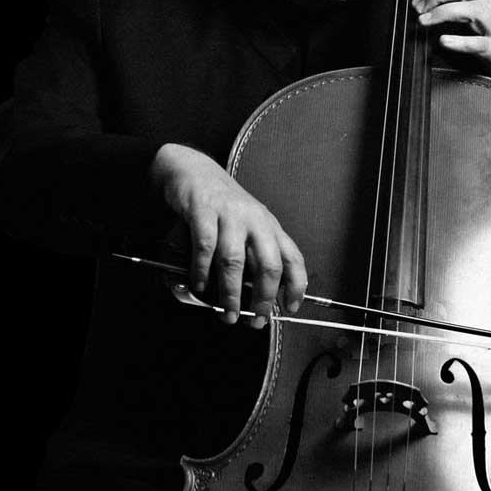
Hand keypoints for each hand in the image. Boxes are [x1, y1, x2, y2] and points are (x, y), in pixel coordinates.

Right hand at [149, 143, 307, 326]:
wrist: (193, 170)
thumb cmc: (221, 206)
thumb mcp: (246, 226)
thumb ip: (250, 256)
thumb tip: (250, 297)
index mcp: (270, 226)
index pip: (293, 257)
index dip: (297, 285)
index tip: (292, 307)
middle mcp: (255, 219)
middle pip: (268, 264)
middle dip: (264, 298)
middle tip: (256, 320)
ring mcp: (230, 214)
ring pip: (235, 261)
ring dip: (231, 292)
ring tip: (227, 313)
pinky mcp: (204, 211)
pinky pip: (205, 247)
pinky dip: (202, 271)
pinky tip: (199, 286)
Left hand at [413, 0, 490, 130]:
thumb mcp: (472, 30)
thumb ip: (453, 20)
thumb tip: (421, 17)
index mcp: (484, 4)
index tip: (417, 0)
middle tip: (418, 8)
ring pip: (473, 9)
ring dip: (444, 12)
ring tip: (424, 22)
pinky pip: (480, 43)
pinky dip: (460, 41)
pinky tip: (443, 41)